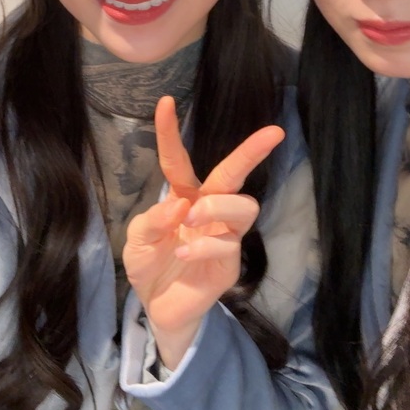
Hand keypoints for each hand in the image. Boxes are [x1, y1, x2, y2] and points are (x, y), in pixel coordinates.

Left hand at [122, 95, 284, 367]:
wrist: (156, 308)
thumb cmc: (149, 267)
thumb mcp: (137, 241)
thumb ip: (151, 222)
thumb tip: (177, 207)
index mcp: (183, 197)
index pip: (178, 161)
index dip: (170, 133)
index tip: (165, 102)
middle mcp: (208, 211)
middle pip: (235, 175)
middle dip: (253, 151)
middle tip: (272, 134)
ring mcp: (223, 236)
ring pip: (244, 206)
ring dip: (218, 206)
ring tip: (192, 218)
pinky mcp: (230, 264)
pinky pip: (227, 245)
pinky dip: (203, 245)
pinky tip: (184, 253)